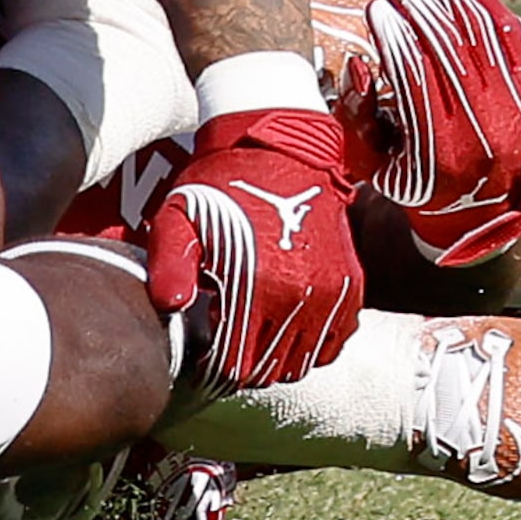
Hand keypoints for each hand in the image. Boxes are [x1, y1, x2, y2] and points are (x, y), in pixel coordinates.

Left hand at [148, 106, 362, 391]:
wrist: (281, 150)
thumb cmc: (220, 186)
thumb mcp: (180, 219)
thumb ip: (169, 264)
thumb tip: (172, 306)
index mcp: (258, 285)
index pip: (236, 363)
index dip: (212, 368)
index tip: (199, 354)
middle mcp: (303, 296)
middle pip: (269, 369)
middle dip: (241, 367)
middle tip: (220, 348)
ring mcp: (332, 294)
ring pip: (303, 362)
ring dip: (274, 360)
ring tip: (248, 339)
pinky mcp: (351, 287)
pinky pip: (334, 341)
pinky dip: (310, 346)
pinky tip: (282, 330)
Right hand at [347, 0, 520, 267]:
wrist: (486, 209)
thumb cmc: (415, 181)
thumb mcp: (372, 165)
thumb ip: (356, 118)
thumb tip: (359, 66)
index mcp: (444, 154)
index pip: (417, 80)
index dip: (395, 39)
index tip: (374, 9)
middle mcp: (490, 129)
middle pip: (452, 49)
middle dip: (418, 4)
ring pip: (482, 34)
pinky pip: (508, 31)